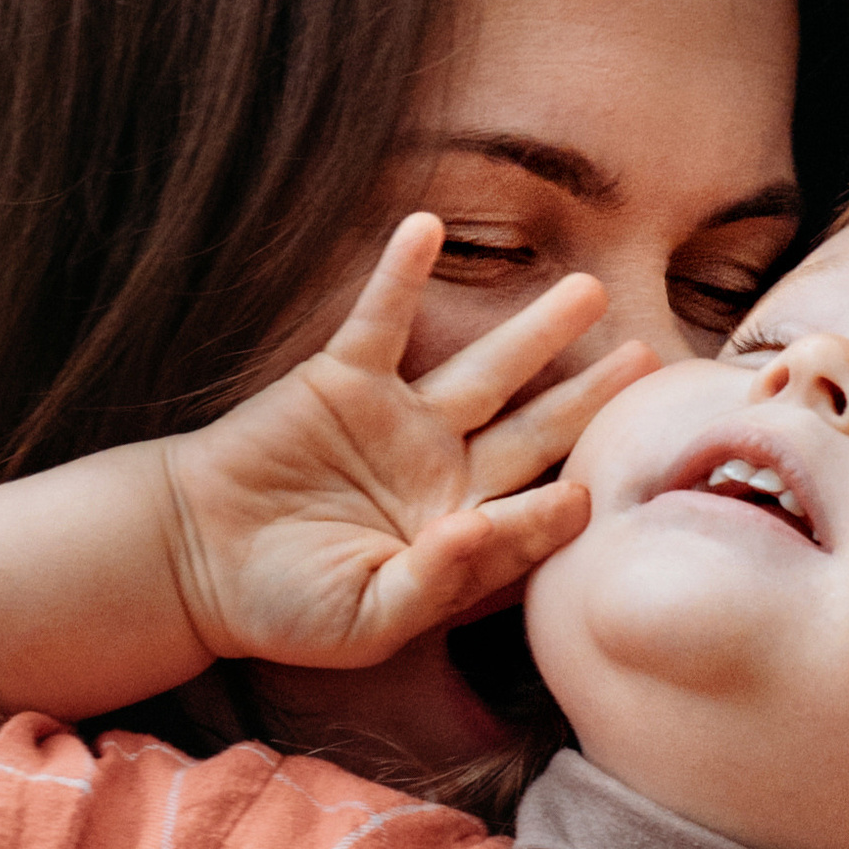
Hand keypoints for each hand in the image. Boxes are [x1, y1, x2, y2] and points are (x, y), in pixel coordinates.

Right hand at [160, 213, 648, 670]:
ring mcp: (401, 423)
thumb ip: (431, 585)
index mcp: (460, 540)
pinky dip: (401, 275)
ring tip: (589, 291)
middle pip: (537, 430)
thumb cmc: (284, 607)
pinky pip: (382, 319)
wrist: (196, 560)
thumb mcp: (365, 620)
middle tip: (652, 364)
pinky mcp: (344, 380)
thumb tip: (477, 529)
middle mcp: (446, 474)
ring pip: (486, 369)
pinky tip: (427, 227)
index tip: (590, 494)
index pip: (529, 518)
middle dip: (592, 399)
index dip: (559, 509)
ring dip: (536, 330)